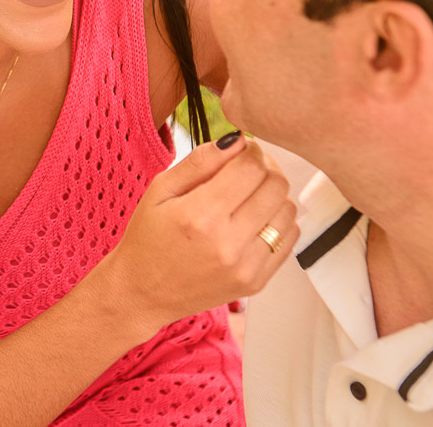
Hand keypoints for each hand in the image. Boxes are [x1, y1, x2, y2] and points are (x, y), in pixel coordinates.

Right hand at [98, 132, 297, 331]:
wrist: (143, 292)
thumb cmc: (148, 236)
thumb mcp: (160, 189)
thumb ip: (200, 161)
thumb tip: (238, 140)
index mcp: (200, 215)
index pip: (251, 166)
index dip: (251, 150)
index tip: (241, 149)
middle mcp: (228, 243)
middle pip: (276, 186)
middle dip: (266, 167)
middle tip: (248, 168)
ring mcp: (246, 266)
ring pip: (288, 210)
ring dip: (273, 194)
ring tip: (249, 195)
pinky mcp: (257, 282)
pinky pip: (289, 239)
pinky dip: (278, 222)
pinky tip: (254, 220)